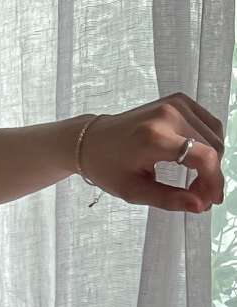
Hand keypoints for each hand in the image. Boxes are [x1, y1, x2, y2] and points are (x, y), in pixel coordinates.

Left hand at [80, 93, 225, 211]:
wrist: (92, 140)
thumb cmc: (108, 167)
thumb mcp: (133, 191)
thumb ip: (168, 199)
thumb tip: (199, 206)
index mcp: (155, 137)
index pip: (203, 155)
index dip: (214, 180)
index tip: (212, 201)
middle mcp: (169, 114)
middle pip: (212, 146)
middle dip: (211, 175)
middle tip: (198, 197)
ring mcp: (176, 103)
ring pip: (214, 135)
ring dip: (211, 161)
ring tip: (194, 183)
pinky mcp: (179, 100)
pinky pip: (207, 124)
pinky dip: (207, 144)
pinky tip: (194, 162)